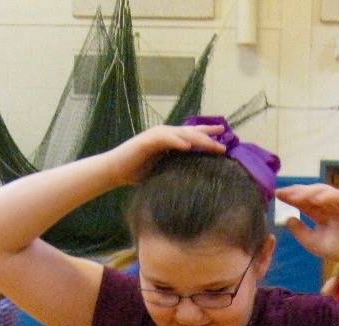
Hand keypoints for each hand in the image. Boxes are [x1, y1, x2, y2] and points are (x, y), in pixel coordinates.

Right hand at [107, 124, 224, 185]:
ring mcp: (155, 136)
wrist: (114, 171)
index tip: (225, 140)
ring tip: (211, 144)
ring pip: (181, 134)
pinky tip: (188, 146)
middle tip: (224, 142)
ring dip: (197, 139)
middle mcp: (164, 135)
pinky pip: (165, 139)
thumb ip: (176, 169)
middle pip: (191, 132)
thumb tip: (193, 180)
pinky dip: (176, 141)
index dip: (208, 136)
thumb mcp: (161, 171)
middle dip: (208, 136)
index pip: (192, 136)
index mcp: (169, 141)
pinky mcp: (146, 141)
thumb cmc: (136, 172)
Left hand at [275, 184, 338, 266]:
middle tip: (282, 192)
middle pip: (310, 193)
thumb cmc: (337, 250)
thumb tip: (287, 218)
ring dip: (308, 193)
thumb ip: (299, 231)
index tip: (277, 195)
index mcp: (321, 213)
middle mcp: (329, 205)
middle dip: (296, 191)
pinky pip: (336, 196)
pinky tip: (313, 201)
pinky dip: (325, 196)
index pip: (303, 202)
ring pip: (322, 191)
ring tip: (295, 197)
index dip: (291, 197)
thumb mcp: (312, 241)